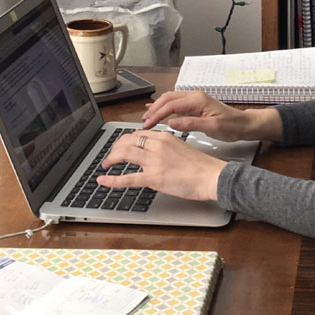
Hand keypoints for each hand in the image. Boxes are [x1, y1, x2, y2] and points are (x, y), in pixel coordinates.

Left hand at [97, 130, 225, 200]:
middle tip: (111, 155)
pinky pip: (128, 178)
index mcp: (165, 137)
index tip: (121, 145)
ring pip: (124, 154)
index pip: (138, 134)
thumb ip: (167, 148)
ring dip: (111, 158)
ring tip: (105, 164)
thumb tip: (156, 154)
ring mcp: (154, 161)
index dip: (126, 140)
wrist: (211, 176)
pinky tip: (103, 181)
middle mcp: (157, 145)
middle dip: (115, 147)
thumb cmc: (202, 166)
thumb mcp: (182, 148)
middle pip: (127, 141)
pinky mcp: (154, 178)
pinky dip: (112, 180)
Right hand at [141, 90, 282, 141]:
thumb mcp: (212, 128)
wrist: (244, 124)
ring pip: (171, 100)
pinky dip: (165, 107)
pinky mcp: (196, 105)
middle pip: (168, 99)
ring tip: (146, 118)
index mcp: (198, 100)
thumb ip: (191, 124)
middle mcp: (195, 96)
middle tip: (144, 122)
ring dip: (158, 108)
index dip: (157, 114)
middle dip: (154, 110)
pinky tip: (156, 110)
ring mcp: (195, 100)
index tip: (148, 124)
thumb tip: (172, 122)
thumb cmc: (232, 126)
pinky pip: (176, 103)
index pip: (171, 104)